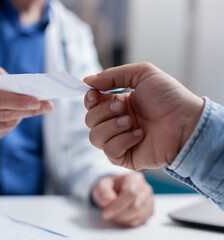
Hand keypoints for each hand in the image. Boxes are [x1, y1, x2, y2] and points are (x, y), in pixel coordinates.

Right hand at [0, 67, 53, 143]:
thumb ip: (4, 79)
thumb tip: (26, 90)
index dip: (17, 101)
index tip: (37, 100)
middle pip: (3, 114)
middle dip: (27, 110)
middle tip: (47, 106)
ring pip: (5, 125)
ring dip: (21, 116)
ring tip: (32, 108)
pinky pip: (2, 132)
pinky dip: (12, 124)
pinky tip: (16, 116)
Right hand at [84, 62, 203, 169]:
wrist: (188, 122)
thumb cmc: (170, 97)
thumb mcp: (142, 74)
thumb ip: (113, 75)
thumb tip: (87, 80)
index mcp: (118, 104)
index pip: (91, 104)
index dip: (90, 99)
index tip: (96, 93)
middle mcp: (116, 123)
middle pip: (89, 120)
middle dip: (102, 112)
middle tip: (123, 108)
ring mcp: (120, 140)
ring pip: (94, 137)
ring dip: (111, 127)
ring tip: (131, 122)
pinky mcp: (125, 157)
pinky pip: (109, 151)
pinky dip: (122, 141)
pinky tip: (140, 135)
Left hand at [92, 172, 153, 226]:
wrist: (115, 190)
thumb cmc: (109, 187)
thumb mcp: (101, 186)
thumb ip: (103, 192)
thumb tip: (108, 200)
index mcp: (134, 178)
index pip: (130, 193)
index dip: (118, 206)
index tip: (106, 213)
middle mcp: (145, 188)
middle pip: (136, 207)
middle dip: (119, 214)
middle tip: (107, 215)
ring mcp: (149, 200)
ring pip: (139, 215)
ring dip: (123, 219)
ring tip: (113, 214)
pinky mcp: (149, 211)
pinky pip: (140, 221)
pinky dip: (128, 222)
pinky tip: (121, 216)